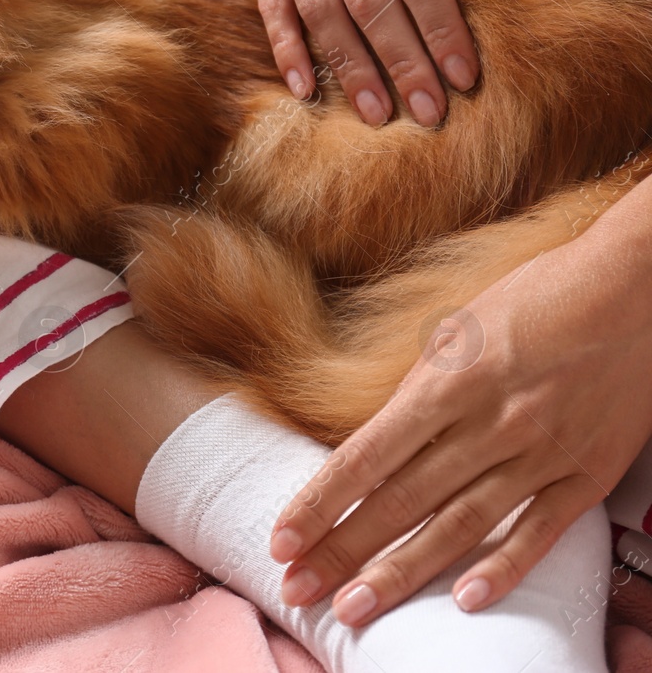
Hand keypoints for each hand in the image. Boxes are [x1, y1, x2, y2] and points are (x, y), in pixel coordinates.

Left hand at [266, 186, 651, 626]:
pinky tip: (463, 600)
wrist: (634, 288)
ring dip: (402, 572)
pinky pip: (540, 530)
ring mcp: (541, 451)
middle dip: (342, 550)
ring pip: (459, 524)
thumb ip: (417, 393)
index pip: (365, 456)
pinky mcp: (588, 472)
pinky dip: (502, 568)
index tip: (280, 540)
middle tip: (296, 591)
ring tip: (355, 609)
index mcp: (447, 381)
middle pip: (401, 500)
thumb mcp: (457, 331)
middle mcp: (489, 422)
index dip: (319, 504)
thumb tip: (374, 447)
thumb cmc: (533, 299)